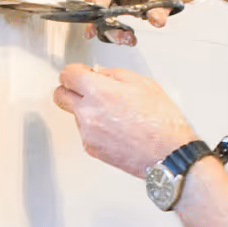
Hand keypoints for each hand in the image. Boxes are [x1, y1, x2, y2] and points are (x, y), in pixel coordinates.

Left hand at [53, 63, 195, 179]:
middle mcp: (87, 113)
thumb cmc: (161, 122)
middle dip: (69, 89)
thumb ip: (115, 74)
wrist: (168, 154)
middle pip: (59, 96)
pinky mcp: (91, 149)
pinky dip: (95, 128)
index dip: (74, 71)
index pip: (67, 75)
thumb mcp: (143, 84)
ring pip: (75, 115)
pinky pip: (85, 132)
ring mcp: (87, 133)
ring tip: (114, 113)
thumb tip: (100, 73)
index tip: (81, 72)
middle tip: (84, 89)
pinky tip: (115, 127)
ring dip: (86, 110)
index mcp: (99, 92)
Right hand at [84, 0, 224, 42]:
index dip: (98, 7)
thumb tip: (154, 20)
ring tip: (125, 37)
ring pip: (107, 3)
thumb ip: (163, 7)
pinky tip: (129, 32)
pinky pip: (119, 7)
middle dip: (100, 18)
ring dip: (111, 22)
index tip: (94, 24)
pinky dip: (120, 21)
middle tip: (106, 35)